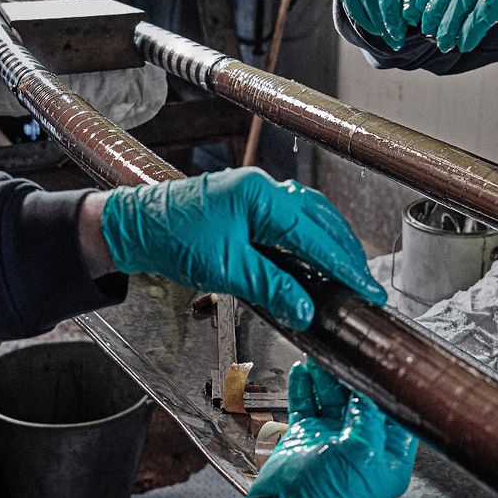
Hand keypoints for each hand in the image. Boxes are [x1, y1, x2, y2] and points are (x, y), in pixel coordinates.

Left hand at [100, 168, 385, 329]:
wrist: (132, 227)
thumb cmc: (171, 240)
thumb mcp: (226, 270)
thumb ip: (271, 287)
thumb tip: (305, 308)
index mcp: (261, 197)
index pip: (316, 236)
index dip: (344, 266)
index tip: (366, 287)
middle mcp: (262, 188)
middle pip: (319, 218)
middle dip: (344, 250)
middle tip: (363, 281)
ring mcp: (253, 192)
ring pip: (306, 215)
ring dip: (328, 241)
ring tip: (345, 269)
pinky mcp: (243, 203)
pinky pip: (287, 217)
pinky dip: (306, 236)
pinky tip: (311, 256)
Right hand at [244, 361, 417, 497]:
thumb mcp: (362, 453)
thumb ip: (368, 418)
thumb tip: (368, 392)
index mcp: (386, 457)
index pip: (395, 414)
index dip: (388, 389)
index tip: (383, 365)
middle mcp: (361, 446)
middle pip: (361, 400)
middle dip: (353, 376)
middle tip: (347, 352)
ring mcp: (331, 439)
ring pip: (332, 397)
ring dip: (326, 376)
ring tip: (322, 355)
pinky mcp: (306, 436)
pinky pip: (306, 404)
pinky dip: (304, 386)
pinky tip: (303, 371)